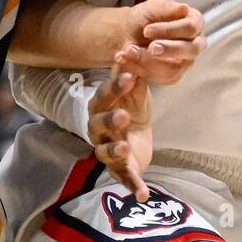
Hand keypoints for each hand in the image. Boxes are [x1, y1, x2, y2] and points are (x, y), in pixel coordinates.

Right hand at [88, 63, 152, 201]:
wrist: (135, 133)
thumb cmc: (130, 105)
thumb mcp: (132, 88)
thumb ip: (129, 72)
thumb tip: (128, 48)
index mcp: (101, 105)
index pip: (106, 94)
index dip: (116, 87)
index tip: (130, 76)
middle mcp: (99, 128)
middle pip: (99, 125)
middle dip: (110, 120)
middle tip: (123, 116)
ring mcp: (107, 149)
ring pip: (105, 153)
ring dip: (114, 152)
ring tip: (124, 149)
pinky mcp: (119, 168)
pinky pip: (124, 178)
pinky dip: (133, 186)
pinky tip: (143, 194)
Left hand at [113, 0, 204, 84]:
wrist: (131, 32)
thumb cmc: (146, 17)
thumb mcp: (152, 8)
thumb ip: (167, 8)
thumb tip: (183, 8)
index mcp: (195, 22)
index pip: (190, 28)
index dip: (169, 30)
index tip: (147, 30)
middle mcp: (195, 43)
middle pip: (190, 50)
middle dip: (168, 50)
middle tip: (149, 48)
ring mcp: (186, 61)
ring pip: (175, 68)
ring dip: (149, 62)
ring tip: (128, 52)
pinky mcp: (174, 75)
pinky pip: (162, 78)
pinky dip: (141, 70)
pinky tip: (127, 60)